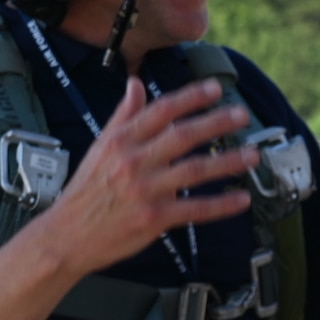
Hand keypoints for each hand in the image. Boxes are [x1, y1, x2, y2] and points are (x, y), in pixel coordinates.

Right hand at [32, 78, 254, 278]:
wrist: (67, 235)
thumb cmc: (87, 190)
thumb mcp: (99, 147)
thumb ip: (123, 115)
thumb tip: (135, 84)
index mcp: (120, 141)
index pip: (160, 111)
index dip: (190, 97)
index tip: (215, 88)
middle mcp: (133, 161)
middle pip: (182, 136)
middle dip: (216, 123)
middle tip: (242, 115)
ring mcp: (145, 190)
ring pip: (195, 170)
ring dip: (228, 161)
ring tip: (252, 154)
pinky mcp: (155, 218)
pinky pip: (196, 209)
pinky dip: (222, 205)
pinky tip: (242, 199)